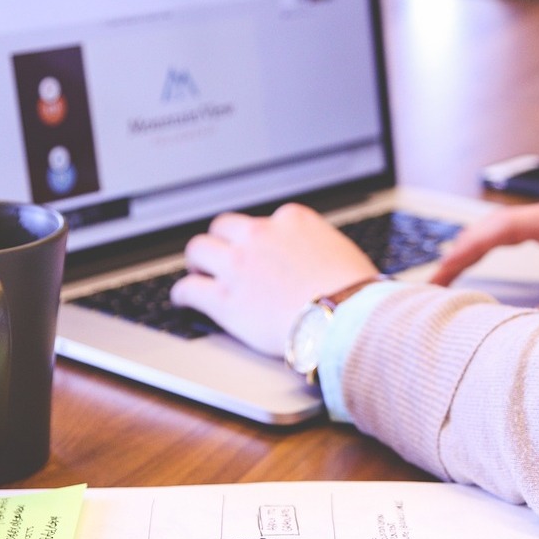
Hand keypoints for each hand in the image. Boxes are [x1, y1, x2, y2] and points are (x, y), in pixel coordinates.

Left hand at [170, 203, 378, 356]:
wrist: (346, 318)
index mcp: (292, 220)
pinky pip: (189, 289)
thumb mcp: (341, 252)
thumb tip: (319, 260)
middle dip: (221, 241)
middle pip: (224, 226)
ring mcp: (239, 266)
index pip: (264, 221)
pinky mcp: (225, 299)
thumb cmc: (355, 292)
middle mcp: (260, 235)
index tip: (257, 249)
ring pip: (199, 249)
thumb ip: (318, 248)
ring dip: (198, 261)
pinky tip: (183, 300)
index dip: (258, 238)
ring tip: (198, 272)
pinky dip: (183, 294)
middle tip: (221, 256)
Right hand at [430, 195, 538, 317]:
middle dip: (459, 252)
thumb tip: (521, 329)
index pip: (504, 228)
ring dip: (473, 254)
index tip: (440, 275)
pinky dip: (492, 259)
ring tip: (441, 286)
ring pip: (503, 234)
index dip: (466, 250)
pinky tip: (474, 278)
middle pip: (495, 227)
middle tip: (428, 288)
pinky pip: (519, 244)